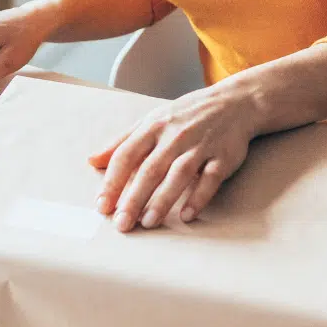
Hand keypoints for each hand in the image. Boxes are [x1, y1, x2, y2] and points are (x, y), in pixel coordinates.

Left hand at [89, 82, 261, 232]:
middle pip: (150, 169)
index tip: (102, 206)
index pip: (126, 155)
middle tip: (121, 223)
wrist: (235, 102)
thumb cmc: (186, 115)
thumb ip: (122, 142)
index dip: (112, 181)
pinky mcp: (223, 157)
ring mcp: (200, 146)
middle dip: (134, 198)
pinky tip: (186, 215)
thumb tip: (92, 160)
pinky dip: (198, 197)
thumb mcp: (152, 121)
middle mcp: (175, 136)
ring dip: (162, 199)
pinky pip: (209, 179)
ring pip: (178, 174)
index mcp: (153, 126)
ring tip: (148, 222)